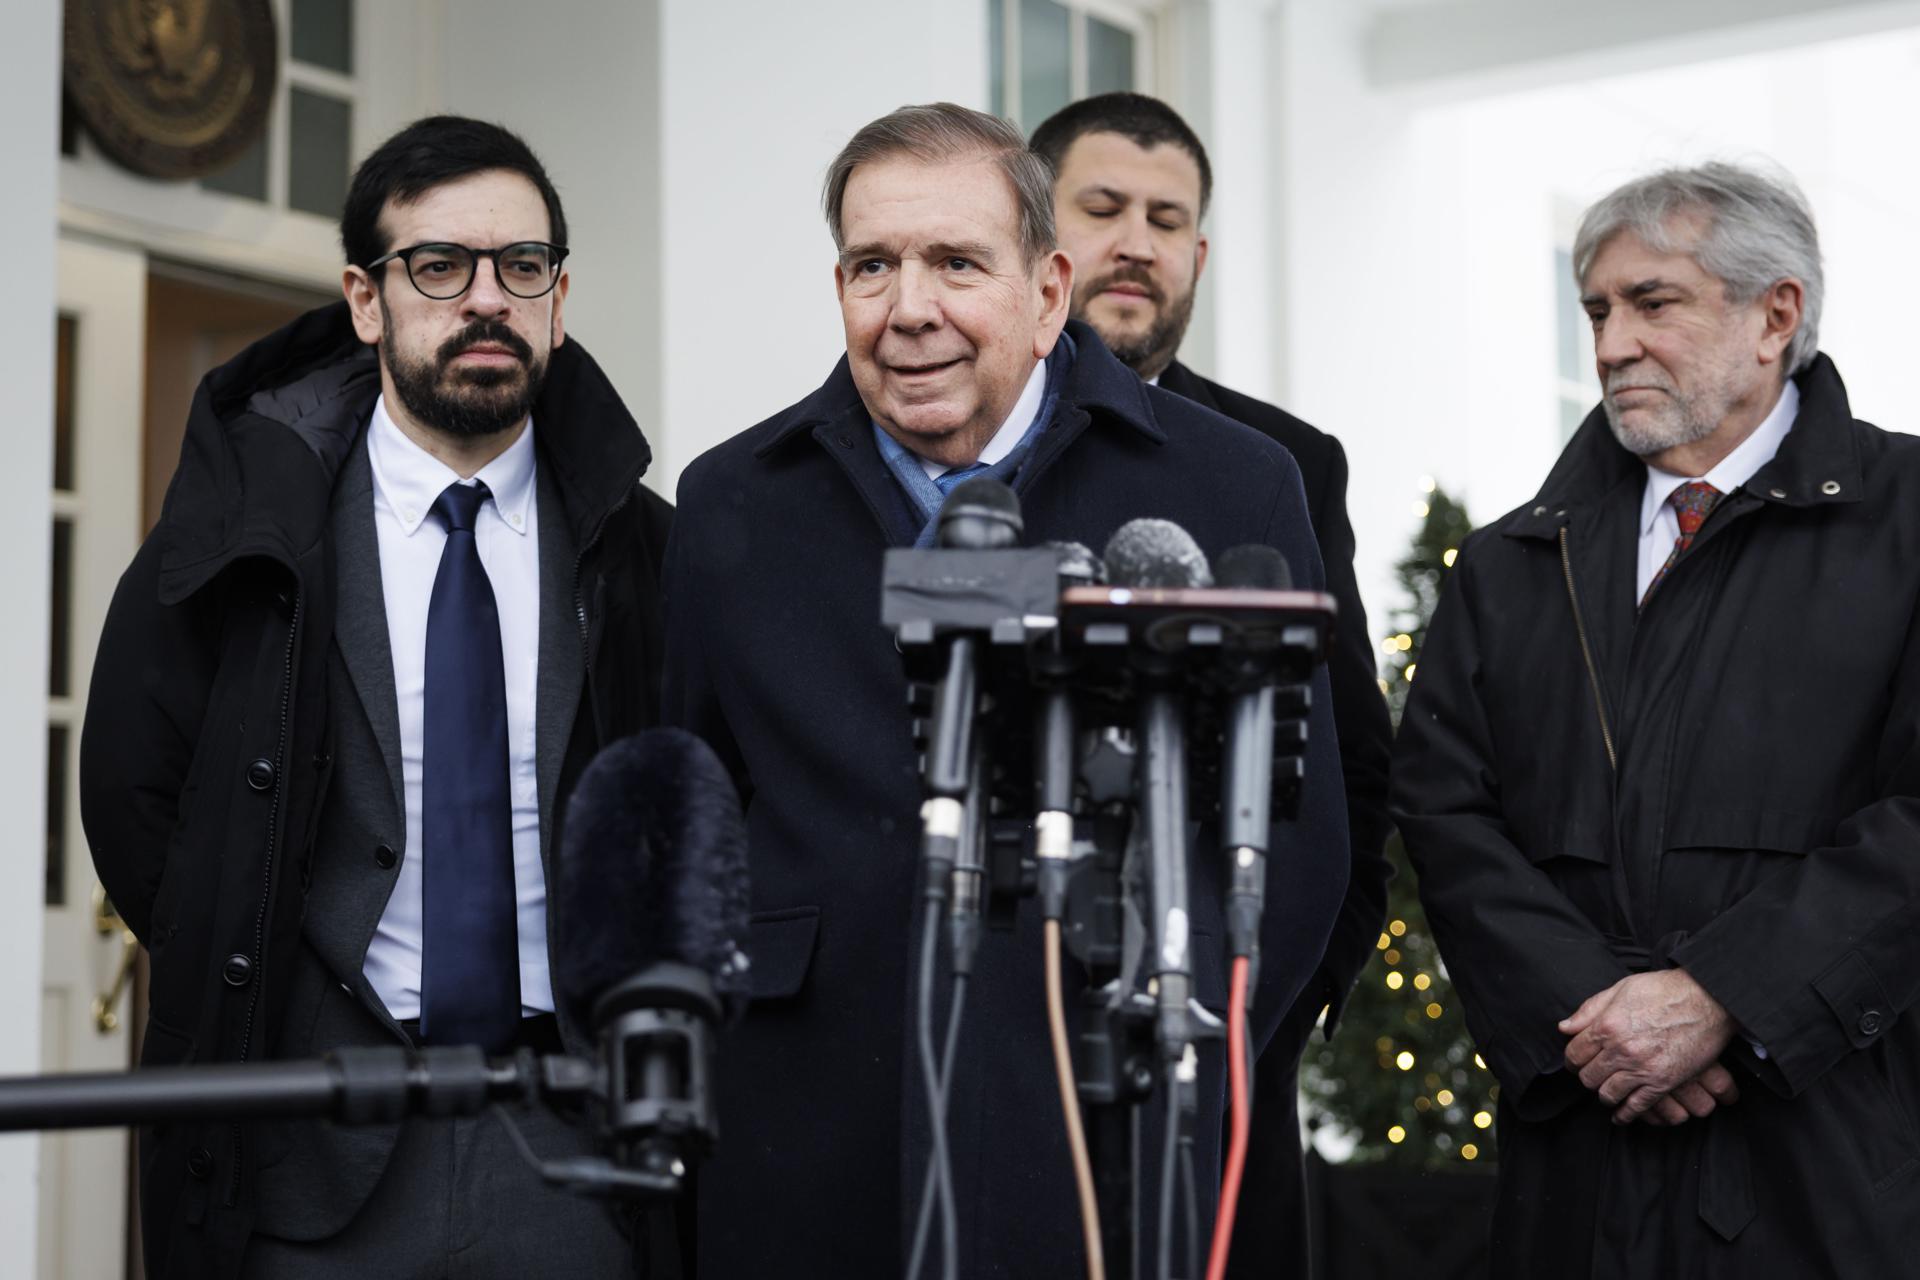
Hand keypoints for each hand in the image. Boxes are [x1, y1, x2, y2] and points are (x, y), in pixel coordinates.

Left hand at [1560, 969, 1735, 1123]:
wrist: (1708, 1000)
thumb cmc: (1663, 990)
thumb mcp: (1621, 989)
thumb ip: (1590, 1010)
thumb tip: (1564, 1027)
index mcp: (1606, 1026)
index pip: (1574, 1054)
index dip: (1572, 1059)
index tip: (1576, 1061)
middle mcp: (1620, 1050)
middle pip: (1588, 1076)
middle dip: (1587, 1076)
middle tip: (1593, 1074)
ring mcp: (1642, 1068)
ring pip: (1607, 1094)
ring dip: (1604, 1094)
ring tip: (1607, 1090)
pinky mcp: (1663, 1082)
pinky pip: (1636, 1107)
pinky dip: (1625, 1115)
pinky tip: (1621, 1116)